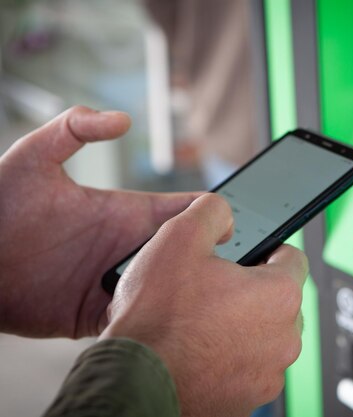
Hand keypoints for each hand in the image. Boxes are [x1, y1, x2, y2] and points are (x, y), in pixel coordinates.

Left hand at [0, 106, 202, 337]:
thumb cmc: (0, 205)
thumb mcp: (33, 157)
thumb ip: (75, 127)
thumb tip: (124, 119)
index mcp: (128, 213)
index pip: (186, 211)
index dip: (213, 214)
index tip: (227, 224)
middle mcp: (129, 247)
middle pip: (187, 253)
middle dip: (210, 261)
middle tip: (221, 270)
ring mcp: (116, 282)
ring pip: (169, 290)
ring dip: (184, 292)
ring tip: (197, 297)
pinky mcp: (99, 314)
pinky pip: (138, 320)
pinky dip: (155, 321)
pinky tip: (162, 319)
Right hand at [100, 194, 307, 416]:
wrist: (134, 381)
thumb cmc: (156, 318)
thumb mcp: (178, 238)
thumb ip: (212, 211)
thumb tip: (224, 212)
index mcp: (279, 294)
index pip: (293, 257)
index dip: (267, 250)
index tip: (250, 255)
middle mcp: (285, 337)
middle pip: (280, 299)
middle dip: (253, 291)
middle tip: (215, 289)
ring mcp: (270, 372)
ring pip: (265, 335)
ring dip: (243, 326)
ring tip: (203, 322)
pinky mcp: (251, 398)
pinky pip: (250, 367)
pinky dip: (233, 358)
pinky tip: (202, 351)